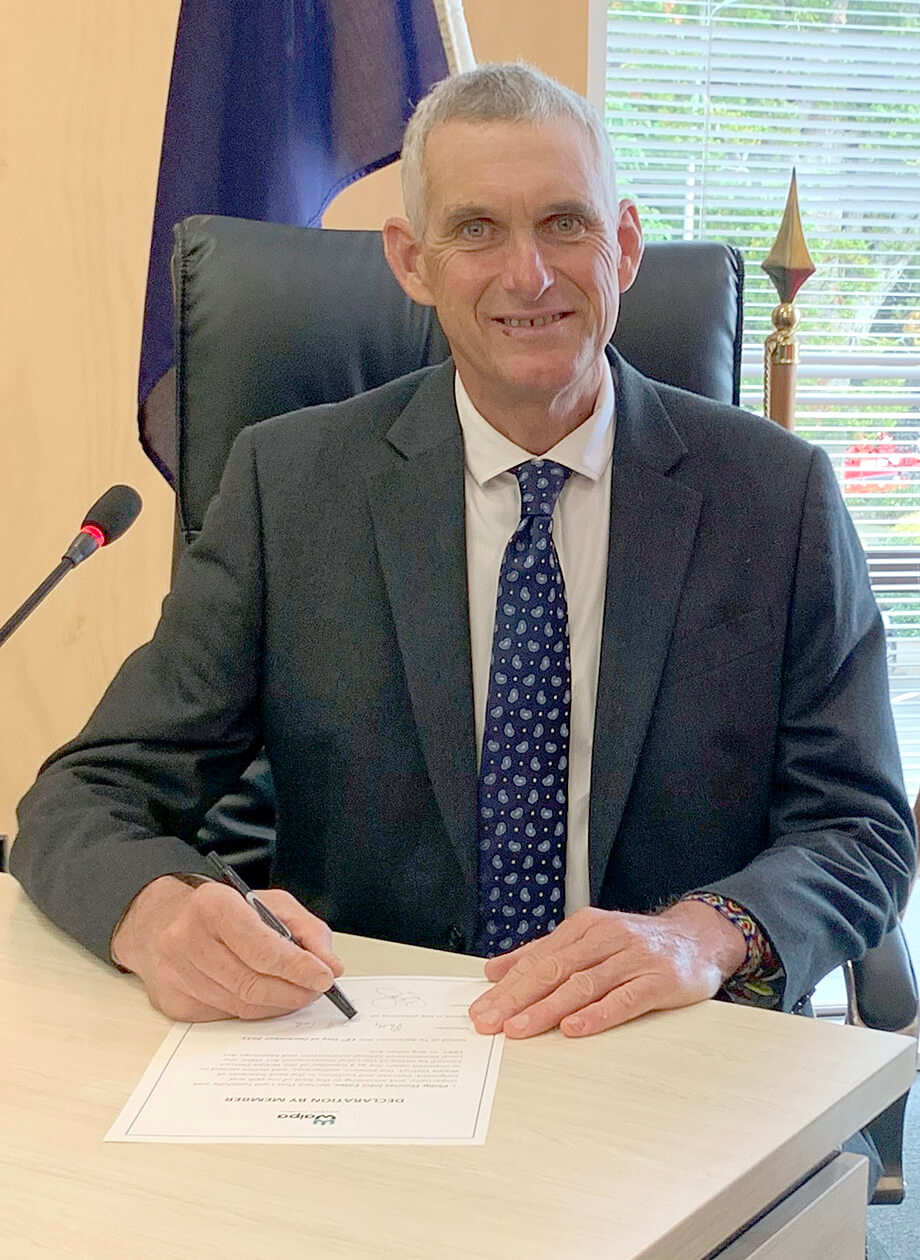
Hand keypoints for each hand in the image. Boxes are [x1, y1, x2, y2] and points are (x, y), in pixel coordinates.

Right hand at [111, 875, 343, 1021]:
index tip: (324, 977)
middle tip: (316, 991)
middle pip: (251, 982)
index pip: (262, 947)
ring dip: (277, 1004)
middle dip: (293, 991)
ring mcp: (177, 975)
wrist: (161, 923)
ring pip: (241, 1005)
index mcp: (213, 906)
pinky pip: (226, 1016)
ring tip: (297, 994)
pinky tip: (265, 999)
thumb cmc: (221, 911)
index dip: (297, 967)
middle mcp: (187, 940)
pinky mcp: (174, 1002)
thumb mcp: (269, 902)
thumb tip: (330, 965)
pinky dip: (254, 1011)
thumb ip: (306, 929)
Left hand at [468, 901, 747, 1038]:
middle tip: (489, 1021)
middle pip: (554, 970)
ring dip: (547, 1009)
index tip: (481, 1008)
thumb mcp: (587, 939)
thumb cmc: (637, 944)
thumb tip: (494, 970)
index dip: (506, 985)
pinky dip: (597, 1014)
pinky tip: (574, 1028)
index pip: (538, 958)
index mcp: (584, 927)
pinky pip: (624, 998)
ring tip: (519, 1028)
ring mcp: (632, 958)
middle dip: (517, 997)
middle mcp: (605, 938)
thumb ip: (542, 953)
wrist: (699, 937)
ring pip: (583, 984)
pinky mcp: (659, 980)